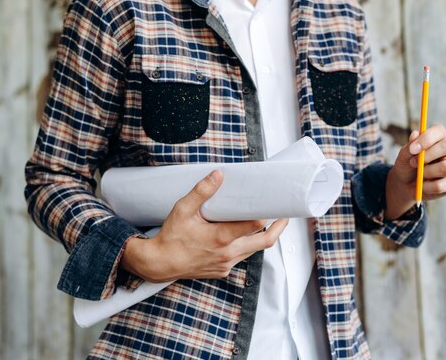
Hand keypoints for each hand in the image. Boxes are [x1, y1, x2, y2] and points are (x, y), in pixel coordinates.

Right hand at [121, 170, 288, 281]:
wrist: (159, 263)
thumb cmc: (171, 236)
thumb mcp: (182, 209)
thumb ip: (201, 191)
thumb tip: (218, 174)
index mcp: (221, 238)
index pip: (255, 226)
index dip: (267, 214)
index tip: (273, 203)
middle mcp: (227, 254)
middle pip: (264, 242)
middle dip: (278, 229)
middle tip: (285, 216)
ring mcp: (226, 264)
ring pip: (253, 250)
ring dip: (261, 237)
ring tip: (268, 222)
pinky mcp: (222, 270)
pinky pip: (241, 257)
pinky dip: (246, 246)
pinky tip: (241, 235)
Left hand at [385, 124, 445, 218]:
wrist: (406, 185)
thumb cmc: (407, 166)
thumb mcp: (403, 156)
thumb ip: (409, 146)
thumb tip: (415, 133)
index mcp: (438, 138)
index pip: (439, 131)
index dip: (427, 138)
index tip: (412, 149)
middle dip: (428, 155)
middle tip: (413, 163)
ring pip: (445, 167)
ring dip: (427, 172)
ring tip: (420, 175)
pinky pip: (442, 185)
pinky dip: (427, 187)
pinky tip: (423, 186)